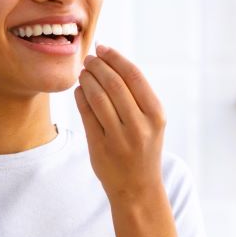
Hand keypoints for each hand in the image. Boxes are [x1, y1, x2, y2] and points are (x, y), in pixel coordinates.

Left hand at [73, 45, 164, 202]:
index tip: (103, 48)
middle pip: (113, 83)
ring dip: (86, 79)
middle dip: (97, 66)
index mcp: (156, 114)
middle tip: (88, 59)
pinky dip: (80, 97)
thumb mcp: (151, 122)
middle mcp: (139, 126)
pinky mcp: (100, 147)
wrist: (138, 188)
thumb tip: (111, 61)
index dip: (115, 58)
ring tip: (83, 73)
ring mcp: (119, 138)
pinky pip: (86, 114)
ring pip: (97, 97)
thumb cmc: (144, 148)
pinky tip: (79, 90)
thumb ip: (136, 96)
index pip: (133, 76)